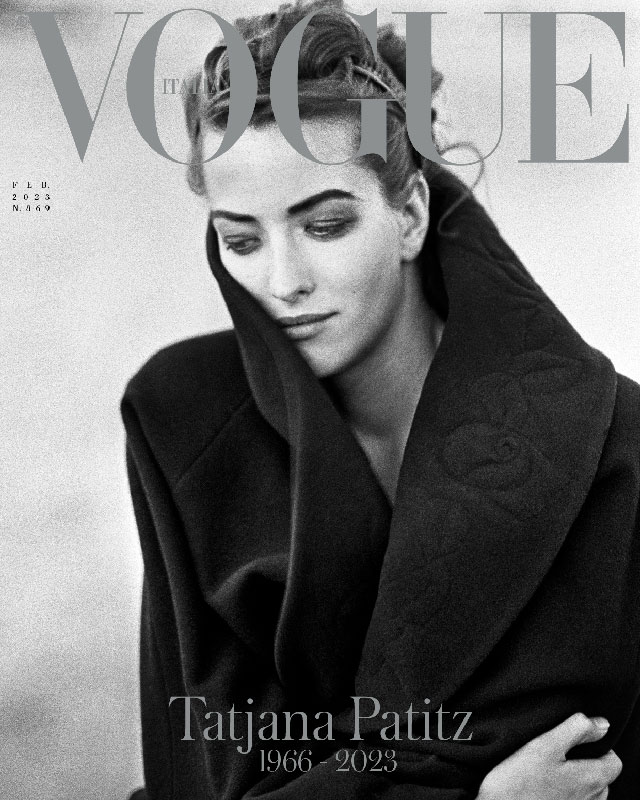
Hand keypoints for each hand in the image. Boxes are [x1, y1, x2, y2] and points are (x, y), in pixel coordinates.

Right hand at [477, 713, 621, 799]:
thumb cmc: (518, 782)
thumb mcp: (545, 745)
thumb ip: (576, 730)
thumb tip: (601, 723)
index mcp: (591, 779)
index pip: (614, 761)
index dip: (600, 745)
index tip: (578, 738)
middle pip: (601, 777)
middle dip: (587, 761)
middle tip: (560, 750)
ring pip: (588, 791)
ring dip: (575, 779)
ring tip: (550, 768)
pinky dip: (565, 791)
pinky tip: (544, 785)